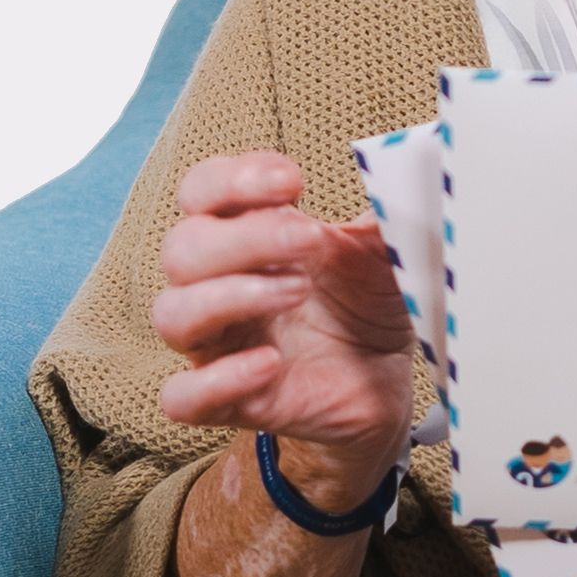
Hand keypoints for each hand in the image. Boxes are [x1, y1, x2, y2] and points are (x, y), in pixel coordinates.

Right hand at [152, 151, 417, 513]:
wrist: (386, 382)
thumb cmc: (368, 304)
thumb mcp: (385, 254)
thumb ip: (384, 216)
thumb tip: (402, 174)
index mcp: (246, 235)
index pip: (201, 190)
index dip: (232, 180)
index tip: (291, 181)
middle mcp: (217, 285)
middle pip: (183, 248)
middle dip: (245, 237)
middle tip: (310, 239)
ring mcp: (218, 345)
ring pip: (173, 315)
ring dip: (230, 296)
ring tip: (298, 290)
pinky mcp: (229, 402)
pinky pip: (184, 397)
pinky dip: (219, 379)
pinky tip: (270, 363)